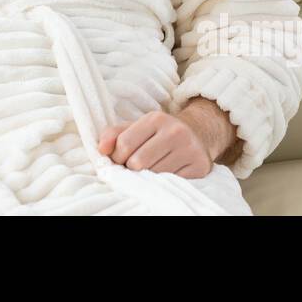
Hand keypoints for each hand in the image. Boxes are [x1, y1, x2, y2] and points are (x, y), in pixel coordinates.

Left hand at [97, 110, 215, 178]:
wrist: (197, 135)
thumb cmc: (158, 134)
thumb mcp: (136, 127)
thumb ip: (114, 134)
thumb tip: (101, 149)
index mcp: (155, 119)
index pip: (124, 144)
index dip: (117, 157)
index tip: (120, 159)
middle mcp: (174, 131)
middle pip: (138, 162)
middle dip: (130, 169)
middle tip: (134, 168)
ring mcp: (188, 149)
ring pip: (154, 175)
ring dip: (146, 178)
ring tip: (148, 171)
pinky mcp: (199, 166)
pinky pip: (171, 183)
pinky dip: (163, 183)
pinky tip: (164, 176)